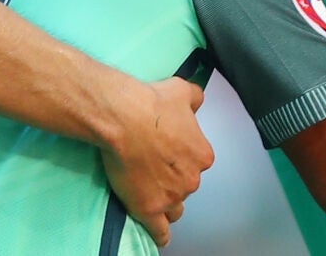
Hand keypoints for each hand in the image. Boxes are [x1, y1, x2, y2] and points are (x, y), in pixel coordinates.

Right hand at [98, 77, 213, 245]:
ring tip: (151, 192)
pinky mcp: (149, 209)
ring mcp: (172, 197)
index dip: (181, 157)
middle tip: (153, 165)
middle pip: (185, 185)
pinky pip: (160, 231)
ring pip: (175, 208)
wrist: (123, 118)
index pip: (196, 163)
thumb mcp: (181, 90)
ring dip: (167, 202)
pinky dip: (160, 234)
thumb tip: (198, 100)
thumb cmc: (151, 103)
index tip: (166, 150)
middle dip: (173, 178)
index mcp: (202, 155)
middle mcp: (192, 180)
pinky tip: (158, 233)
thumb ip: (196, 98)